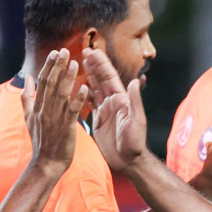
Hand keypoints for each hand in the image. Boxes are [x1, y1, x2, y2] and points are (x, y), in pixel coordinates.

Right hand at [20, 48, 83, 171]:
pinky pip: (72, 110)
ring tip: (75, 63)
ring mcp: (55, 118)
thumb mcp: (28, 117)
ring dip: (68, 77)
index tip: (55, 52)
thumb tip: (26, 78)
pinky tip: (85, 88)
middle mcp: (45, 110)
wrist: (46, 163)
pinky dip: (78, 99)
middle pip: (50, 83)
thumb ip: (26, 97)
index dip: (49, 66)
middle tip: (64, 51)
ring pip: (61, 93)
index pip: (43, 81)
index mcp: (37, 106)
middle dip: (58, 66)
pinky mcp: (66, 127)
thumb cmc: (40, 141)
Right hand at [84, 48, 147, 172]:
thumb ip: (134, 102)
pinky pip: (89, 102)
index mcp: (121, 100)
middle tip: (83, 51)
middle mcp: (113, 102)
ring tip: (78, 63)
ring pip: (94, 88)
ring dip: (87, 75)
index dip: (101, 64)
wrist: (128, 160)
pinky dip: (82, 92)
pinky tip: (75, 85)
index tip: (92, 51)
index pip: (109, 77)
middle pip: (101, 79)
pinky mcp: (99, 119)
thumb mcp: (136, 122)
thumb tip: (136, 81)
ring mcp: (106, 110)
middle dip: (93, 65)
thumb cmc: (134, 143)